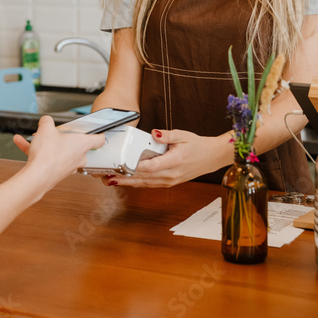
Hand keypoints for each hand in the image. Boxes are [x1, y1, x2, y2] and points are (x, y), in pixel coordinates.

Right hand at [13, 116, 105, 191]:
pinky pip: (48, 159)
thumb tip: (46, 120)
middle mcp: (78, 157)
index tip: (97, 131)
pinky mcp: (57, 173)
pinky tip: (21, 143)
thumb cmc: (47, 155)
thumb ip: (47, 121)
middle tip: (53, 132)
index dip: (98, 133)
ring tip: (32, 138)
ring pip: (58, 151)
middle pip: (75, 144)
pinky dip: (37, 152)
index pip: (99, 139)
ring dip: (46, 144)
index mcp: (82, 144)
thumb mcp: (45, 129)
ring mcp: (69, 167)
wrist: (36, 178)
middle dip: (63, 137)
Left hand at [101, 129, 230, 187]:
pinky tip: (124, 181)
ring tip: (110, 180)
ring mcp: (169, 181)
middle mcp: (170, 175)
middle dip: (123, 177)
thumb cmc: (198, 145)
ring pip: (144, 183)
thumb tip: (154, 133)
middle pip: (143, 178)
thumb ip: (167, 135)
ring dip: (126, 182)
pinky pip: (149, 184)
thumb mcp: (183, 135)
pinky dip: (136, 183)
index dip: (134, 168)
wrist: (212, 158)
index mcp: (174, 162)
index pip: (150, 167)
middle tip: (106, 175)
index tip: (120, 166)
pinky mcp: (168, 182)